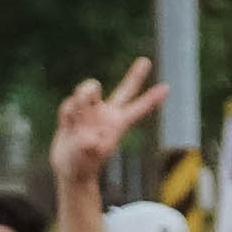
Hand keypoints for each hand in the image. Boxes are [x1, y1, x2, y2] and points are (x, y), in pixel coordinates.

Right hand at [51, 61, 164, 190]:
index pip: (137, 108)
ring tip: (76, 123)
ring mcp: (91, 111)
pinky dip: (66, 114)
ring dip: (80, 100)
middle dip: (135, 76)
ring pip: (86, 89)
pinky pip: (68, 103)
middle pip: (124, 90)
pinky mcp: (76, 112)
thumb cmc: (82, 166)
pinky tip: (68, 127)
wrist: (68, 170)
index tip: (166, 88)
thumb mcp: (87, 153)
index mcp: (117, 124)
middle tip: (146, 62)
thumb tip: (86, 128)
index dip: (150, 98)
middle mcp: (107, 114)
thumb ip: (88, 138)